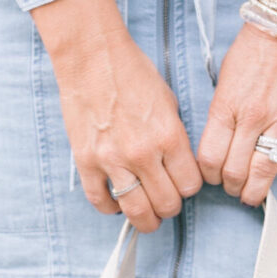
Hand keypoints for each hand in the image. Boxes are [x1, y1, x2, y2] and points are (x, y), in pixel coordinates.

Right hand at [32, 0, 202, 232]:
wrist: (92, 58)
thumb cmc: (132, 73)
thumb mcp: (169, 102)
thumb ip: (175, 137)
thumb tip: (178, 165)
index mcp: (169, 136)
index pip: (190, 185)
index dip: (189, 187)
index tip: (183, 184)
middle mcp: (143, 153)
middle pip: (167, 204)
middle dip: (170, 207)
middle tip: (166, 201)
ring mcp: (112, 160)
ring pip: (137, 212)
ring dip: (146, 219)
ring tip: (147, 215)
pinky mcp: (86, 162)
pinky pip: (101, 201)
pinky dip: (111, 208)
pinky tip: (117, 201)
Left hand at [197, 0, 276, 205]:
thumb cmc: (255, 46)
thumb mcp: (225, 77)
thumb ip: (222, 111)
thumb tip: (219, 144)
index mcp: (227, 105)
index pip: (210, 157)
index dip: (208, 175)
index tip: (212, 176)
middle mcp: (253, 116)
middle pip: (235, 171)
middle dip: (230, 187)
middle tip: (232, 188)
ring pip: (265, 171)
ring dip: (256, 190)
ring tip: (253, 194)